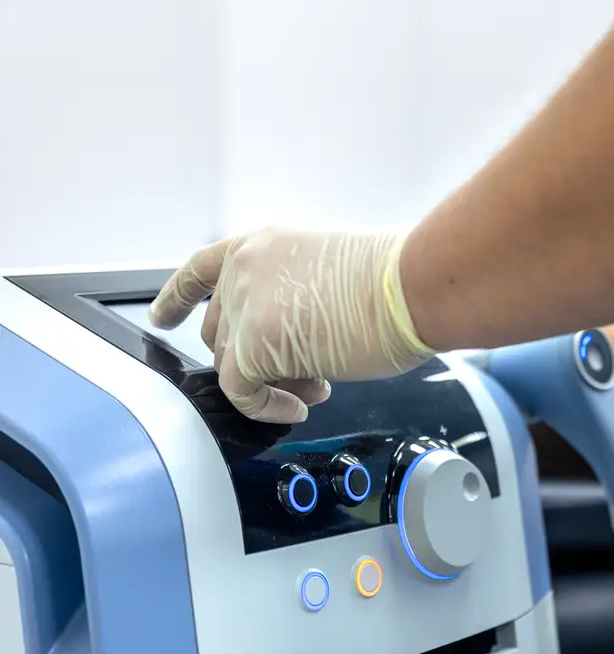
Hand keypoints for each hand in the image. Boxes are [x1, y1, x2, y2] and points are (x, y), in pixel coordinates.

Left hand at [149, 227, 434, 423]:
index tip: (163, 318)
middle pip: (221, 329)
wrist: (410, 287)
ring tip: (316, 388)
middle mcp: (244, 270)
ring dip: (271, 384)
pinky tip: (299, 406)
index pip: (202, 268)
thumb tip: (290, 339)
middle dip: (254, 359)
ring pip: (232, 363)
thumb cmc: (393, 281)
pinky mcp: (254, 345)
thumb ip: (292, 294)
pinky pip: (241, 392)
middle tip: (301, 375)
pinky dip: (266, 407)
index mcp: (263, 245)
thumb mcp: (328, 271)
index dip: (178, 297)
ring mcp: (245, 305)